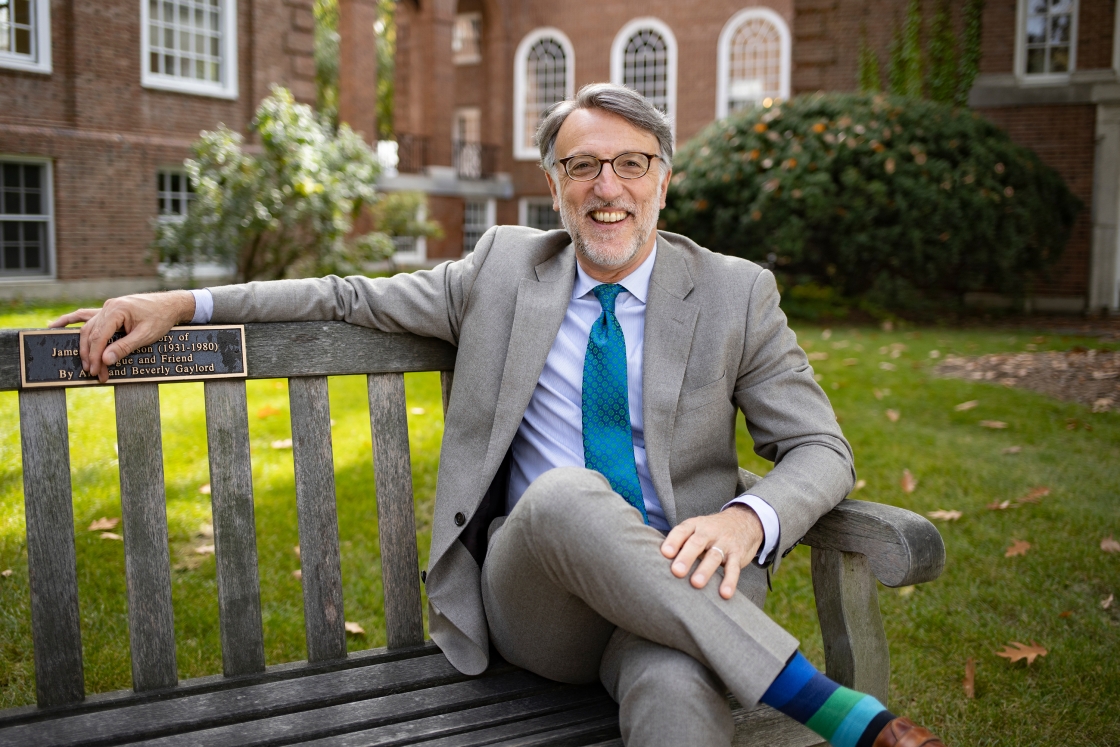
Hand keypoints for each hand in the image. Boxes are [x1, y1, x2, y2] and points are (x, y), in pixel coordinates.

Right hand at [48, 291, 195, 382]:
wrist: (171, 305)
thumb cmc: (161, 319)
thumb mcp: (145, 335)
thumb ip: (125, 347)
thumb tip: (106, 360)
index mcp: (117, 310)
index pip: (99, 336)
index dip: (96, 356)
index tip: (96, 371)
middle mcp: (108, 307)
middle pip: (91, 334)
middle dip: (92, 355)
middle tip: (94, 373)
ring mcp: (107, 308)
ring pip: (88, 328)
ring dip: (86, 347)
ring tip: (86, 364)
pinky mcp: (109, 311)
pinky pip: (86, 316)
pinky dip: (71, 321)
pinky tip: (54, 326)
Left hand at [660, 504, 763, 599]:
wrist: (744, 521)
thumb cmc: (711, 531)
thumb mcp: (696, 530)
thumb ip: (680, 543)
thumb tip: (656, 561)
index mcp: (695, 525)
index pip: (682, 531)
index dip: (673, 541)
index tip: (665, 553)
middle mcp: (709, 532)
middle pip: (697, 543)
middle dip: (686, 557)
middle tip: (677, 571)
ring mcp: (724, 542)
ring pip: (715, 556)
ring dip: (705, 570)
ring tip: (696, 584)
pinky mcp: (738, 554)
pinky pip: (734, 568)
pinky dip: (730, 581)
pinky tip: (724, 593)